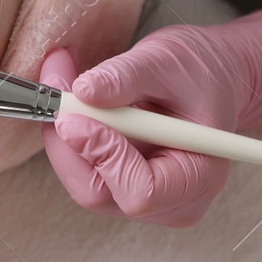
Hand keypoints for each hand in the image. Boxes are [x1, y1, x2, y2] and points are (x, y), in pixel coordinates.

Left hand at [40, 48, 228, 225]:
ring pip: (80, 180)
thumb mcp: (166, 61)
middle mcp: (170, 200)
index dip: (104, 157)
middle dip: (68, 143)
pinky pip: (79, 167)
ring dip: (61, 132)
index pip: (142, 192)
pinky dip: (66, 133)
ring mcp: (141, 196)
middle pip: (98, 194)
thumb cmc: (199, 71)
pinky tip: (68, 96)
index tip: (75, 117)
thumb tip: (84, 92)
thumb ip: (126, 77)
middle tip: (54, 89)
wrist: (207, 77)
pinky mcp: (117, 182)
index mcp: (199, 177)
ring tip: (59, 78)